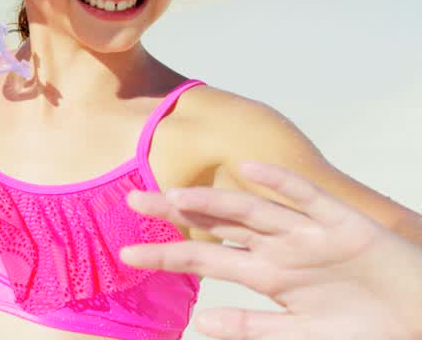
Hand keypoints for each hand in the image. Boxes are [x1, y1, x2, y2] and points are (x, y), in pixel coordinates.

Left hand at [122, 162, 421, 339]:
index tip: (126, 253)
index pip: (205, 258)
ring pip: (254, 209)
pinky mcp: (346, 224)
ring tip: (176, 195)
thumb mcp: (302, 335)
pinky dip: (281, 182)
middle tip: (130, 199)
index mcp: (267, 274)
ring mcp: (311, 233)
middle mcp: (281, 248)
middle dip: (176, 211)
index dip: (167, 254)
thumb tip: (200, 323)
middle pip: (218, 223)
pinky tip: (252, 168)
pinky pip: (309, 198)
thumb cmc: (366, 329)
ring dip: (216, 201)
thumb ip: (253, 328)